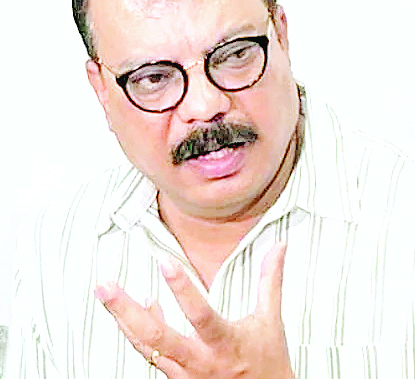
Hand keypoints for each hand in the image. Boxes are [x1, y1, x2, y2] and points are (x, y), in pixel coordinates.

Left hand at [95, 242, 293, 378]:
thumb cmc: (268, 360)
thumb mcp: (271, 320)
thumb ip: (270, 280)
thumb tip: (279, 245)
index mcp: (225, 345)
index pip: (201, 316)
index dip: (182, 289)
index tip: (163, 261)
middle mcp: (200, 363)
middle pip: (155, 338)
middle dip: (125, 310)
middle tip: (104, 285)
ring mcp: (184, 374)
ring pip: (145, 348)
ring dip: (123, 319)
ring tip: (105, 292)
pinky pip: (150, 353)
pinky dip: (140, 329)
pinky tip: (144, 305)